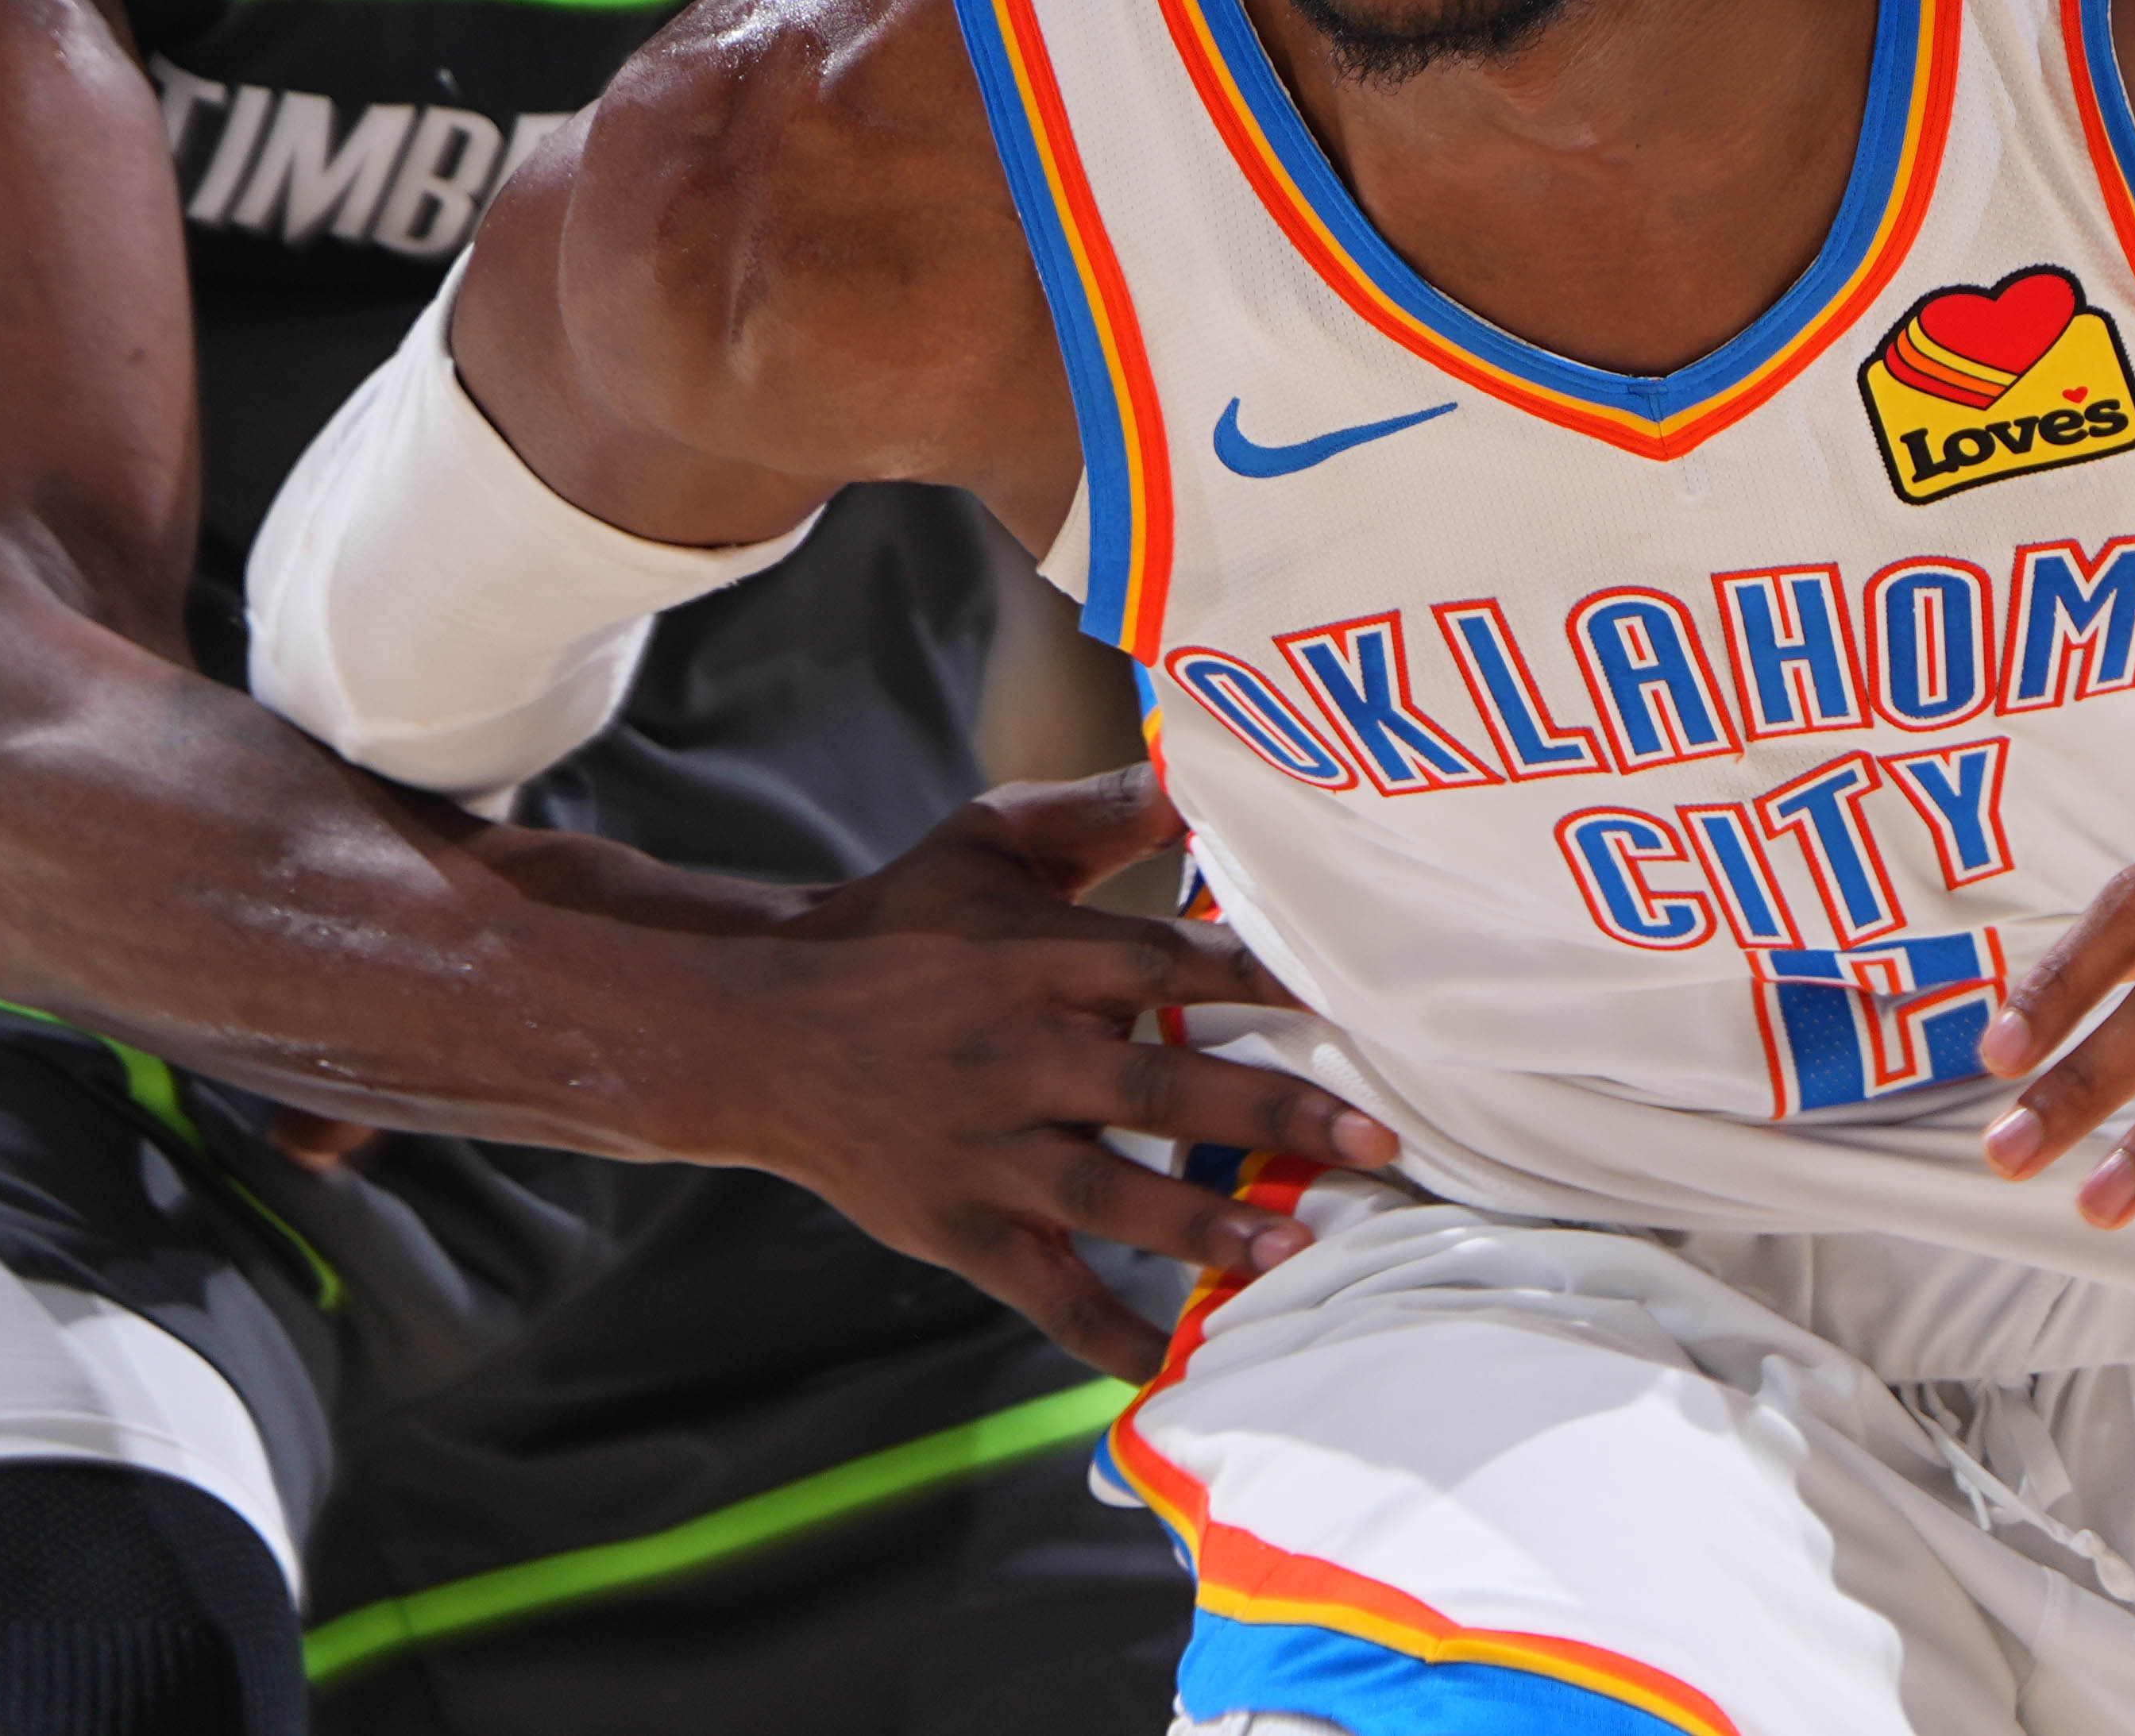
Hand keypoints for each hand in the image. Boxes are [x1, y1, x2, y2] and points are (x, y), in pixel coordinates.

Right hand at [731, 769, 1396, 1373]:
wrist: (760, 1031)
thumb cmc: (895, 924)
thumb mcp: (985, 843)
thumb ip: (1097, 813)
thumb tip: (1196, 771)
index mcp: (1035, 958)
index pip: (1165, 962)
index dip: (1255, 978)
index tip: (1349, 998)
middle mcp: (1019, 1055)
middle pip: (1157, 1084)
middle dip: (1269, 1112)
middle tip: (1374, 1137)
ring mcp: (987, 1150)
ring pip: (1108, 1193)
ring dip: (1203, 1223)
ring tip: (1294, 1243)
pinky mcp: (956, 1225)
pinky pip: (1038, 1288)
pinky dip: (1097, 1329)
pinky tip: (1163, 1363)